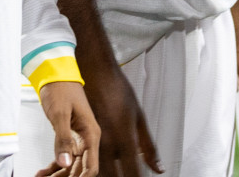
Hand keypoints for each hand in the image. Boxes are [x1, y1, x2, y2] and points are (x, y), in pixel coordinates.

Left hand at [35, 81, 99, 176]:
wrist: (55, 75)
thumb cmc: (61, 89)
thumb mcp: (60, 114)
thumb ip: (62, 140)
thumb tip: (64, 163)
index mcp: (91, 134)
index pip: (90, 167)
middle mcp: (87, 139)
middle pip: (79, 169)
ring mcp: (78, 139)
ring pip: (70, 166)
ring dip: (58, 175)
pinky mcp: (68, 137)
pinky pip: (63, 157)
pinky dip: (53, 166)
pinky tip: (42, 173)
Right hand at [83, 62, 161, 176]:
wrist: (96, 72)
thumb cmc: (119, 92)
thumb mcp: (140, 118)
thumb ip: (149, 147)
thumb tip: (159, 169)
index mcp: (125, 137)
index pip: (133, 172)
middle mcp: (107, 143)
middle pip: (112, 176)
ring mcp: (91, 142)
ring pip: (98, 172)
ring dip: (106, 175)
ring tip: (116, 173)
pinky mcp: (79, 138)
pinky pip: (84, 162)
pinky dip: (91, 169)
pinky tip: (97, 169)